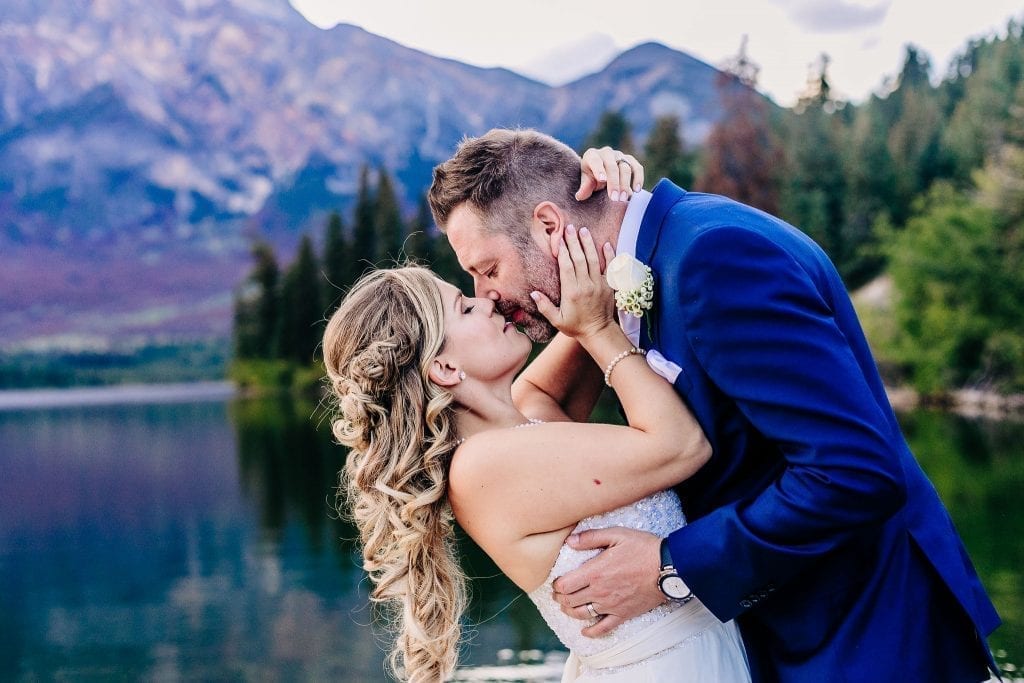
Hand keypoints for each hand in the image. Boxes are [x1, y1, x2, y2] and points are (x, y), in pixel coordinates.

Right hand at [532, 225, 614, 340]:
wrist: (599, 332)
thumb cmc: (575, 326)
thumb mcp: (557, 320)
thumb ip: (545, 306)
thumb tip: (533, 293)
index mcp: (572, 291)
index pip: (566, 266)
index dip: (563, 251)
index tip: (559, 239)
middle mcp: (586, 285)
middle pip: (579, 258)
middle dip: (574, 242)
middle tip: (569, 227)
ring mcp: (599, 284)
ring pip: (594, 259)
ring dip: (588, 243)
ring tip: (583, 230)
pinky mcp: (609, 286)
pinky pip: (610, 267)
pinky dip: (609, 255)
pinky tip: (606, 243)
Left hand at [551, 527, 664, 636]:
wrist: (669, 568)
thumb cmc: (643, 548)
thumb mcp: (617, 534)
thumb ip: (591, 537)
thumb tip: (569, 541)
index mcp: (595, 572)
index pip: (564, 585)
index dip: (556, 585)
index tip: (557, 581)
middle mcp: (599, 592)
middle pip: (570, 601)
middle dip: (560, 598)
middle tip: (559, 593)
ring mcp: (611, 605)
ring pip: (582, 614)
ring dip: (570, 612)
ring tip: (566, 607)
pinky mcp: (623, 614)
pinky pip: (604, 628)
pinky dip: (592, 632)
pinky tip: (585, 630)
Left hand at [576, 147, 643, 202]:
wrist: (601, 175)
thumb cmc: (591, 179)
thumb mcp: (586, 183)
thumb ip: (585, 188)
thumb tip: (580, 196)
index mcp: (591, 155)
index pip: (595, 161)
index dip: (599, 169)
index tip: (602, 180)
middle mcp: (606, 153)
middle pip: (612, 166)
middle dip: (614, 183)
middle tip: (615, 198)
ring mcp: (619, 155)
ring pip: (625, 168)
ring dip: (625, 184)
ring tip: (623, 198)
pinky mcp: (630, 160)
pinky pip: (637, 168)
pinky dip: (638, 178)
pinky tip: (637, 190)